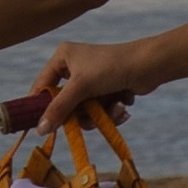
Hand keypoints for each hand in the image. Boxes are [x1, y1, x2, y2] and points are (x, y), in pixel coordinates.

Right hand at [30, 39, 149, 135]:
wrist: (149, 66)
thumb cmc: (111, 67)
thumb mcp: (81, 87)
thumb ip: (59, 108)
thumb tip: (39, 129)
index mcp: (63, 57)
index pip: (42, 85)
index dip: (40, 106)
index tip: (38, 126)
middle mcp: (75, 67)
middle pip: (65, 103)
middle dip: (81, 113)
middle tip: (88, 118)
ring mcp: (92, 80)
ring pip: (84, 111)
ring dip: (100, 114)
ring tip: (115, 107)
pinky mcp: (106, 90)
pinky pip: (100, 110)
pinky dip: (111, 112)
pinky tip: (122, 105)